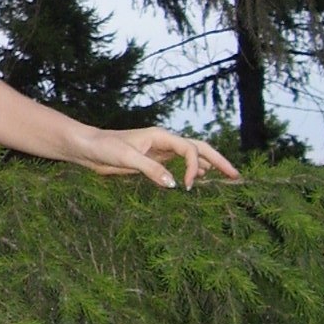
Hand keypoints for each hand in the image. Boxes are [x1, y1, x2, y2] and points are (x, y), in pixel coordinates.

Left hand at [74, 127, 241, 190]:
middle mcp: (164, 143)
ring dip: (209, 166)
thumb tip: (174, 184)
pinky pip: (178, 166)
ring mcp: (159, 152)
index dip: (195, 167)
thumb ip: (150, 169)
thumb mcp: (126, 158)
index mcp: (161, 136)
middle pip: (199, 148)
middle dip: (218, 161)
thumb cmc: (104, 147)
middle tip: (236, 176)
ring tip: (226, 178)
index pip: (190, 149)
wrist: (88, 148)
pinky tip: (199, 181)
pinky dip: (192, 172)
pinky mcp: (153, 163)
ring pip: (191, 157)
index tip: (188, 186)